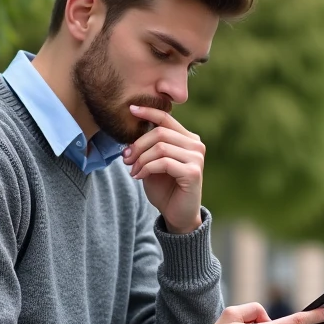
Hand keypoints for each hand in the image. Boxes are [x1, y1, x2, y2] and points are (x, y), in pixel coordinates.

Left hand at [123, 105, 203, 233]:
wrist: (177, 214)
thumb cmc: (165, 188)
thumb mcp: (153, 162)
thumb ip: (148, 146)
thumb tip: (132, 130)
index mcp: (188, 139)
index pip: (167, 118)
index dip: (148, 112)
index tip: (130, 109)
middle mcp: (196, 145)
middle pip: (160, 133)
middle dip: (138, 145)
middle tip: (126, 159)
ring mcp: (197, 158)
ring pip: (160, 147)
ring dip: (141, 159)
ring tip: (133, 171)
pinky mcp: (193, 172)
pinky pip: (163, 163)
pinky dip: (146, 169)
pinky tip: (139, 177)